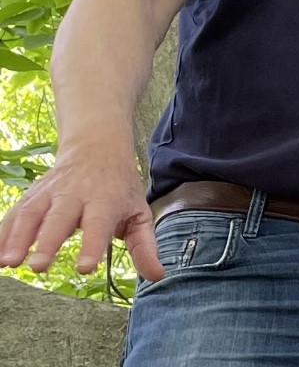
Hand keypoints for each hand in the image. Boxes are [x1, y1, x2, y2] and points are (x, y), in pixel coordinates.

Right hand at [0, 143, 162, 281]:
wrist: (98, 147)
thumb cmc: (119, 188)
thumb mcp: (138, 211)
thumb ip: (145, 246)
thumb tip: (157, 276)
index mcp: (105, 200)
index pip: (99, 223)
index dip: (92, 244)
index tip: (84, 268)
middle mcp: (76, 195)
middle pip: (60, 218)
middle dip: (48, 241)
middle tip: (38, 267)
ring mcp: (50, 193)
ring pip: (31, 213)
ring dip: (17, 237)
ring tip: (8, 262)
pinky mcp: (32, 196)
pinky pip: (13, 214)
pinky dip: (2, 233)